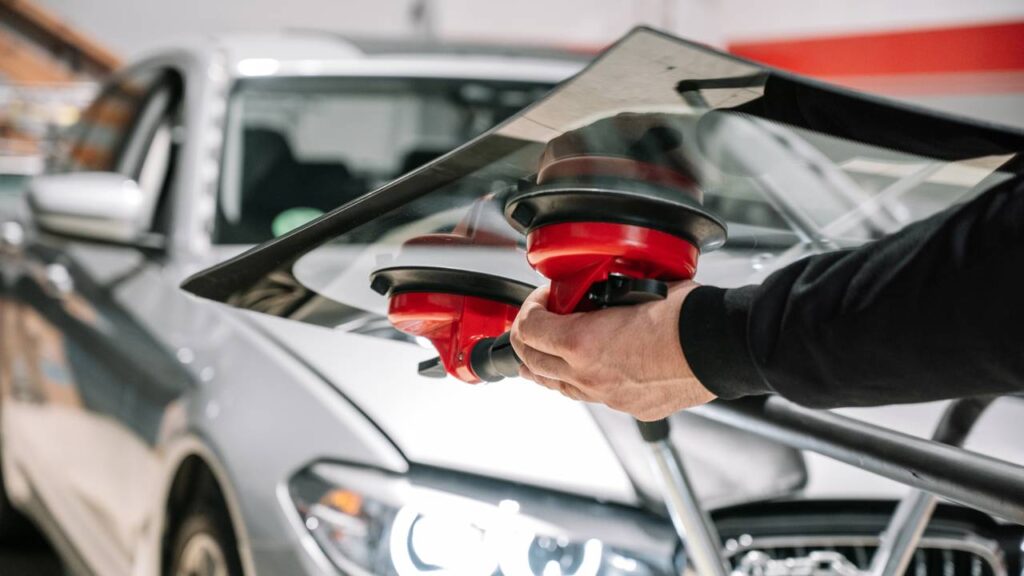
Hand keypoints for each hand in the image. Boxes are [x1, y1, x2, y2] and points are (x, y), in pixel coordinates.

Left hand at [509, 281, 715, 420]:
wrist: (721, 346)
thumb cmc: (686, 315)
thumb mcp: (633, 286)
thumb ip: (603, 290)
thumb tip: (595, 284)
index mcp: (582, 342)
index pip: (527, 330)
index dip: (529, 309)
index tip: (543, 299)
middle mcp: (588, 375)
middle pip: (532, 364)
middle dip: (527, 341)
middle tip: (536, 323)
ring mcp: (607, 396)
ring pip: (557, 387)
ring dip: (547, 366)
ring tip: (547, 351)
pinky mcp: (628, 407)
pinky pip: (590, 396)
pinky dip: (579, 380)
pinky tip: (588, 367)